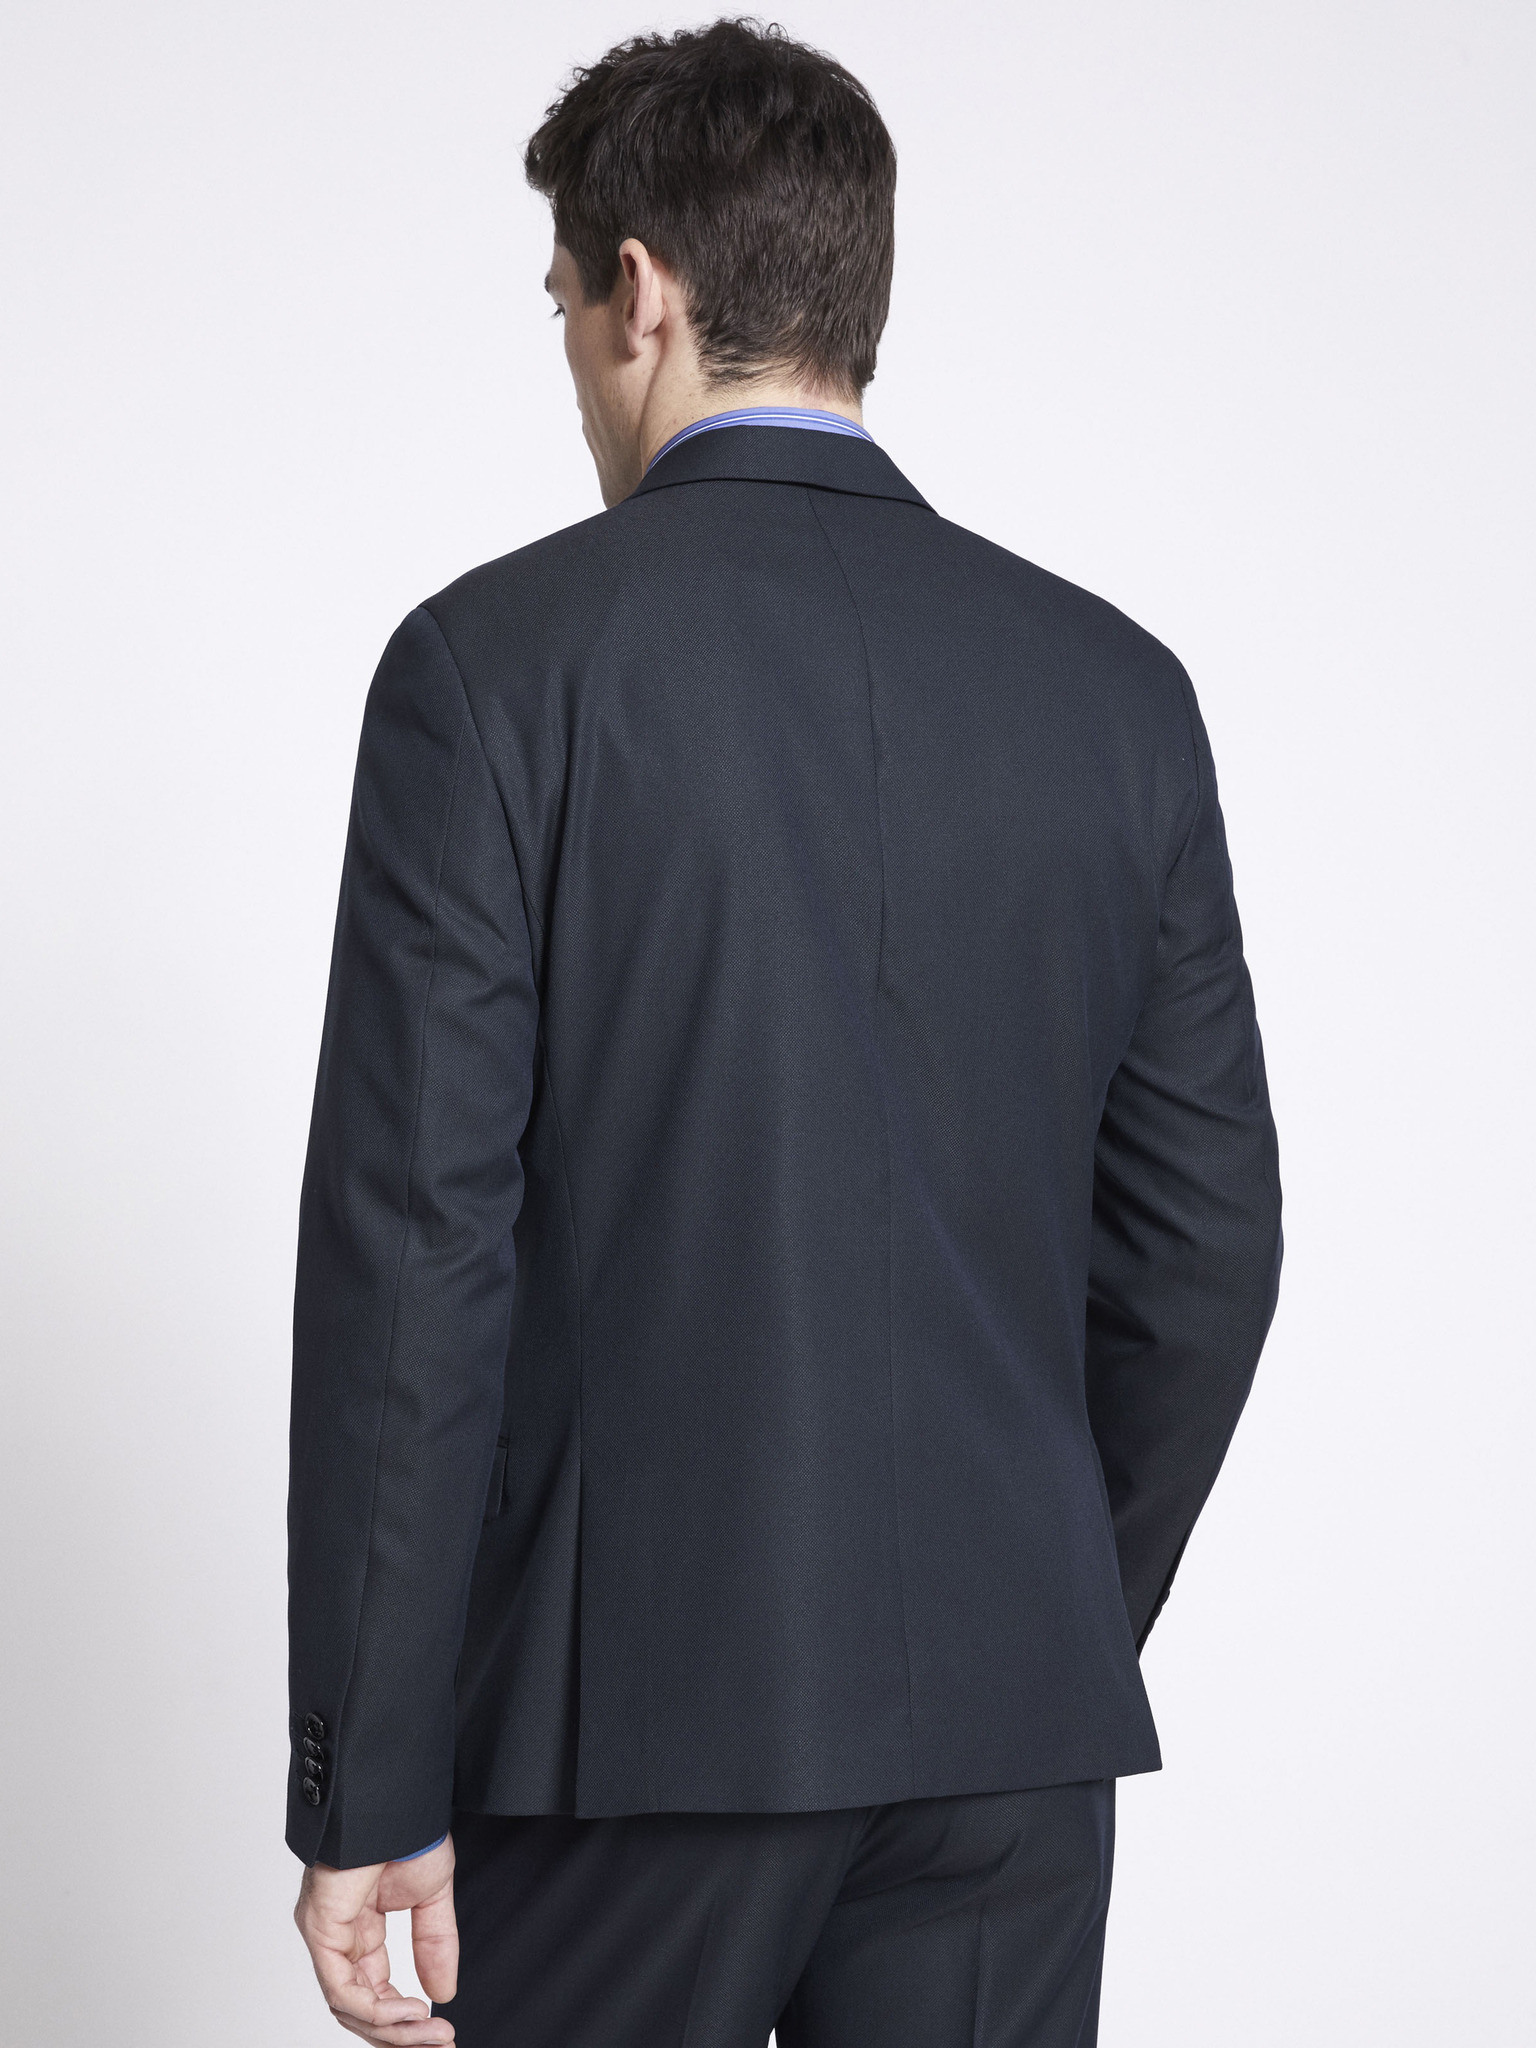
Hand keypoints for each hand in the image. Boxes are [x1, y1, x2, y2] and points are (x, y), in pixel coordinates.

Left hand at [294, 1835, 457, 2043]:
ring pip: (349, 2007)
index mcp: (358, 1927)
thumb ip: (434, 1944)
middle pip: (359, 2008)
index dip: (406, 2020)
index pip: (373, 1991)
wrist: (396, 1795)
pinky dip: (377, 2008)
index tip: (441, 2034)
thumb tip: (443, 1992)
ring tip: (430, 2033)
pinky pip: (341, 1987)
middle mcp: (336, 1936)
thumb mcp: (431, 1895)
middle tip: (440, 2045)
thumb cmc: (406, 1826)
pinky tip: (410, 2011)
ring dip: (394, 2028)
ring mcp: (325, 1933)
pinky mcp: (321, 1927)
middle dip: (400, 2035)